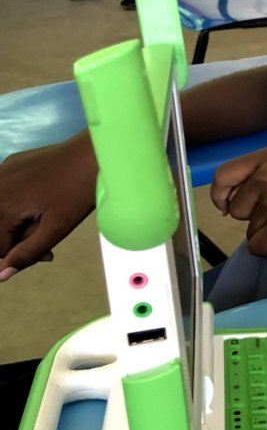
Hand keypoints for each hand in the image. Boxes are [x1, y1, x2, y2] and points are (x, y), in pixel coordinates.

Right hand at [0, 140, 96, 279]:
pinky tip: (45, 203)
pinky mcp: (12, 163)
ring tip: (49, 223)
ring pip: (3, 212)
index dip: (20, 256)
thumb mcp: (56, 229)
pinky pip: (8, 192)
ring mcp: (2, 172)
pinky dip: (21, 204)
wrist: (94, 154)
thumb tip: (1, 275)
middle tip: (49, 247)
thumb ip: (27, 253)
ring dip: (20, 223)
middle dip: (20, 240)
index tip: (46, 254)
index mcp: (1, 206)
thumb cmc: (79, 191)